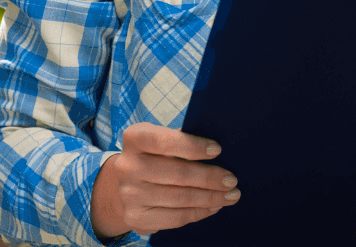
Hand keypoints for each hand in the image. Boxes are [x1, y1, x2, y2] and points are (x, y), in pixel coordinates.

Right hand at [90, 123, 239, 238]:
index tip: (218, 150)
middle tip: (231, 180)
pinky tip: (213, 206)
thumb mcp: (159, 141)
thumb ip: (181, 142)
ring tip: (230, 195)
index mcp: (134, 138)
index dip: (193, 146)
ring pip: (181, 198)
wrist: (124, 185)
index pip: (164, 141)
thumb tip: (216, 152)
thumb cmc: (153, 158)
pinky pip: (176, 217)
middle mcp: (127, 166)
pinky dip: (200, 212)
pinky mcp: (136, 217)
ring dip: (211, 197)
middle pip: (177, 173)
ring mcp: (129, 194)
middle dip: (210, 177)